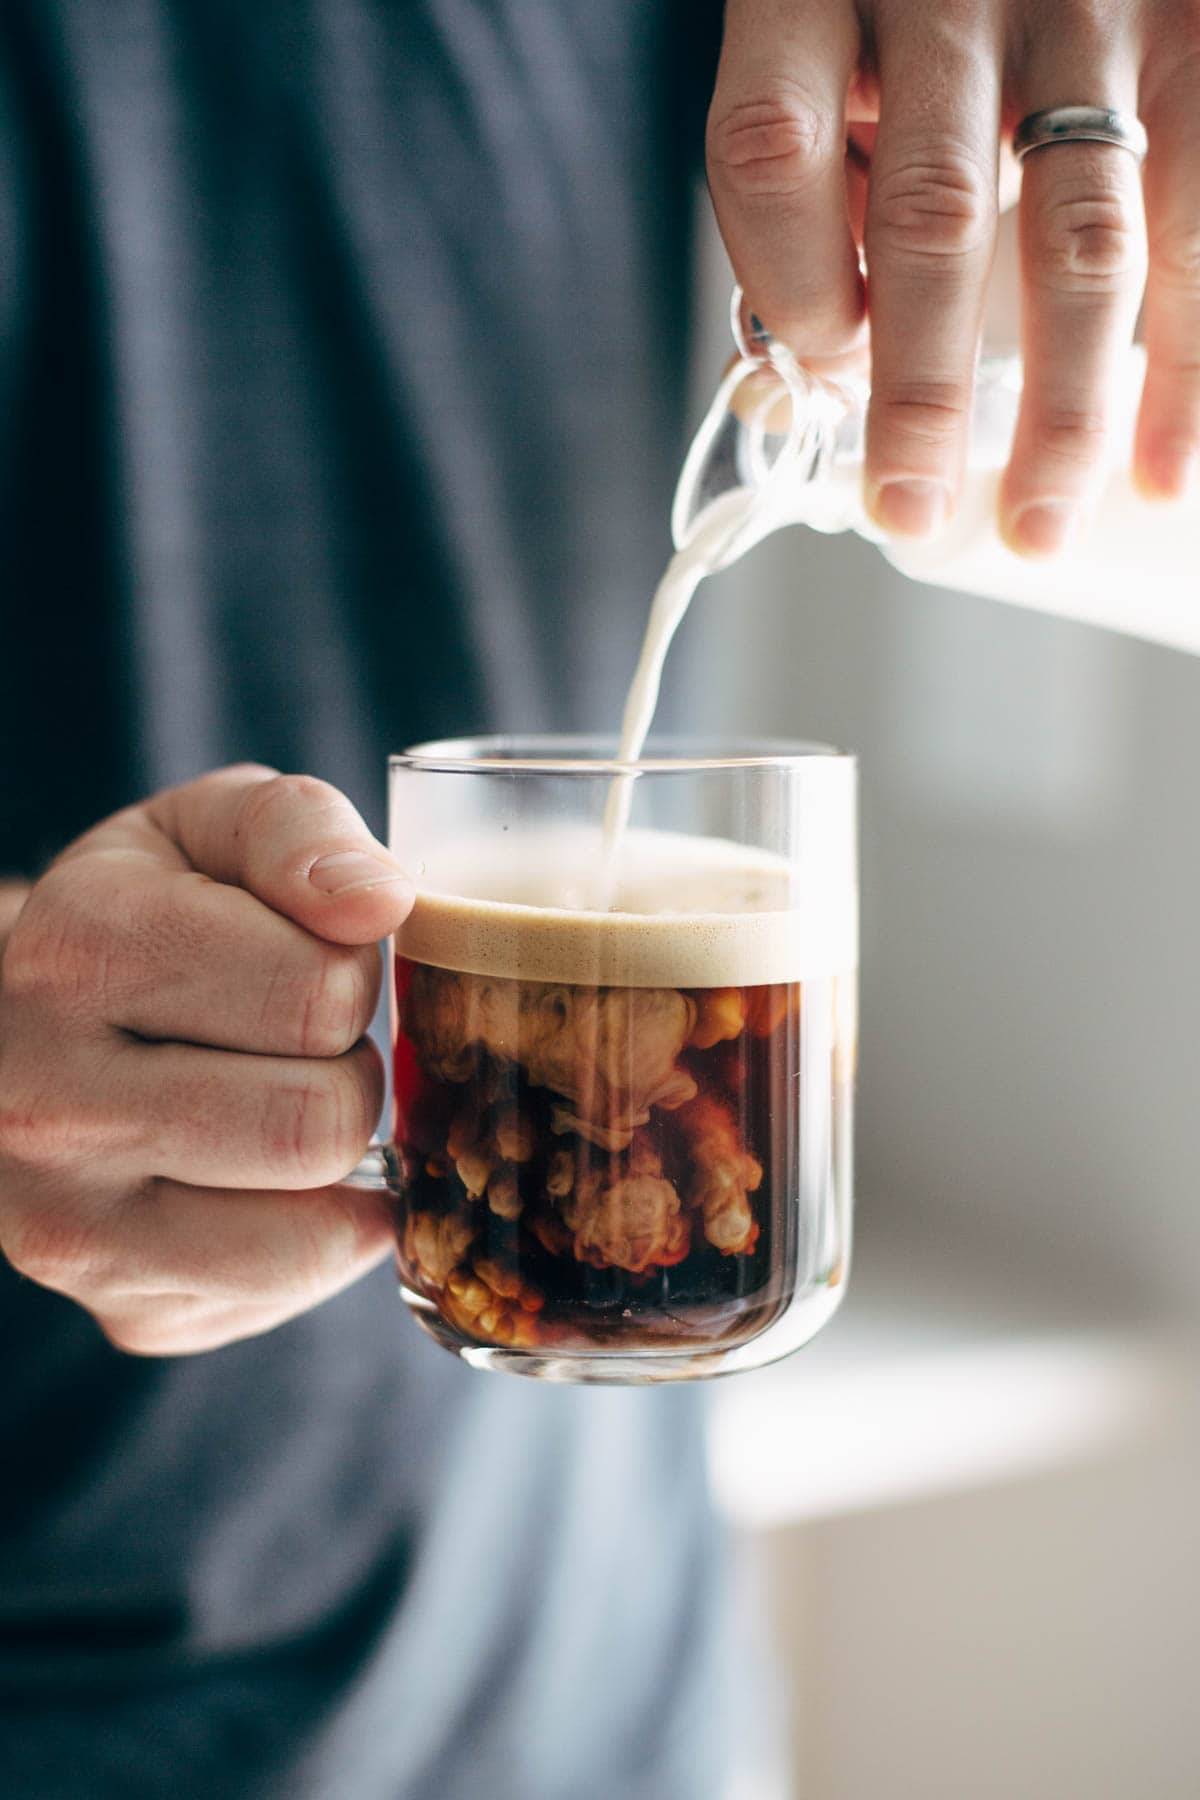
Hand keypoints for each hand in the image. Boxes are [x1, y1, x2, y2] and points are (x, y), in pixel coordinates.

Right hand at [0, 766, 413, 1354]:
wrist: (27, 1035)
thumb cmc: (151, 918)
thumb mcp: (210, 833)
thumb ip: (300, 831)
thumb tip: (378, 903)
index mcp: (78, 953)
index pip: (316, 991)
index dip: (345, 972)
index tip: (304, 963)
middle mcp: (50, 1101)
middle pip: (320, 1118)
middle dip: (347, 1071)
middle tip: (302, 1048)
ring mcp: (73, 1226)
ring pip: (312, 1225)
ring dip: (336, 1159)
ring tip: (284, 1106)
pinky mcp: (127, 1310)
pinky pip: (292, 1285)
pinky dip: (320, 1234)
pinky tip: (269, 1178)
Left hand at [707, 0, 1194, 554]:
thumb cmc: (910, 4)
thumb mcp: (829, 54)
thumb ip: (805, 193)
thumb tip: (778, 390)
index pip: (770, 147)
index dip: (787, 279)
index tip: (817, 375)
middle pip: (930, 215)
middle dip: (920, 393)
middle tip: (909, 509)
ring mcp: (1094, 9)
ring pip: (1083, 240)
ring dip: (1066, 409)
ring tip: (1041, 523)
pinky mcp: (1199, 38)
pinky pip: (1199, 218)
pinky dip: (1187, 365)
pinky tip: (1166, 464)